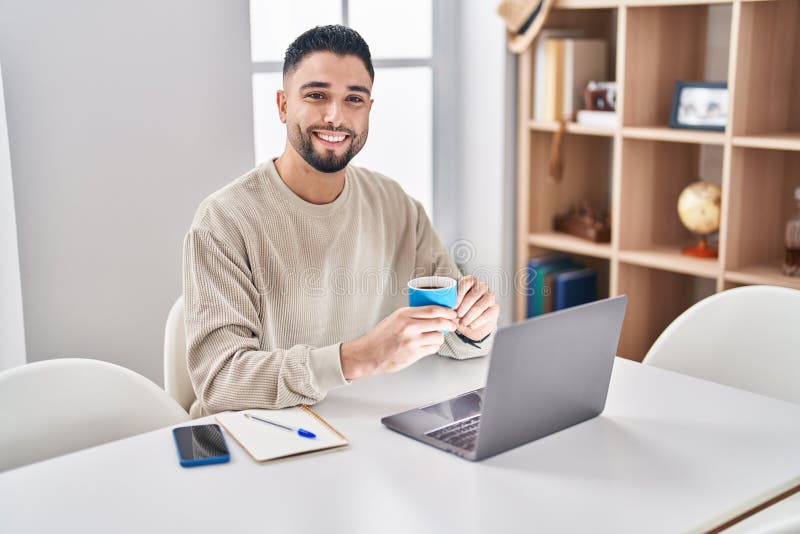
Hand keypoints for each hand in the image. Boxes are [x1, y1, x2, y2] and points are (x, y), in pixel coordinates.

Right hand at [340, 305, 458, 379]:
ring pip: (438, 336)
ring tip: (435, 337)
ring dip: (440, 337)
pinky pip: (433, 348)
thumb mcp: (393, 319)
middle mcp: (409, 326)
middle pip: (439, 321)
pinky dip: (433, 346)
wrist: (366, 355)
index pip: (432, 309)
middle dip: (450, 323)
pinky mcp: (414, 353)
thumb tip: (431, 315)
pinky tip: (427, 346)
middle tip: (453, 324)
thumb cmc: (378, 338)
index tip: (452, 312)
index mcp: (403, 314)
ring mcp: (412, 340)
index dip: (446, 311)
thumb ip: (410, 316)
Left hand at [454, 276, 498, 341]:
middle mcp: (481, 287)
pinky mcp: (495, 308)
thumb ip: (449, 302)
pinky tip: (470, 326)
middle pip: (475, 293)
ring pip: (482, 303)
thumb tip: (446, 304)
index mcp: (470, 282)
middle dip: (464, 306)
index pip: (467, 281)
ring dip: (471, 314)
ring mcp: (490, 297)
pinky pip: (487, 314)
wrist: (469, 325)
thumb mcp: (451, 306)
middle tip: (457, 315)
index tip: (453, 305)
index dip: (460, 293)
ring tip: (463, 322)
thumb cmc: (458, 312)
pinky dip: (477, 321)